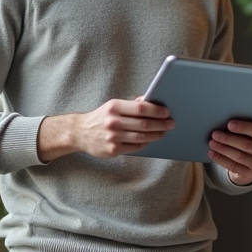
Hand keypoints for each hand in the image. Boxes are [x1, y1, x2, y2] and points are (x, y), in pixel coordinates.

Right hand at [38, 97, 173, 160]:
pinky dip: (145, 143)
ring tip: (164, 132)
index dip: (156, 110)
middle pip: (144, 124)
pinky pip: (135, 147)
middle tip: (171, 123)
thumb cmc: (101, 117)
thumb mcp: (112, 106)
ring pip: (142, 137)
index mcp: (113, 107)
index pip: (140, 108)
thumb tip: (150, 101)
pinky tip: (150, 140)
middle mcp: (112, 122)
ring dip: (156, 135)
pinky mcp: (113, 150)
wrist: (80, 133)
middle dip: (161, 124)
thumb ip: (131, 105)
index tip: (167, 112)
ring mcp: (113, 137)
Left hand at [209, 120, 251, 184]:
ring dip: (222, 149)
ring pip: (238, 156)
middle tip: (215, 134)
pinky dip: (220, 159)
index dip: (243, 127)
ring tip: (212, 143)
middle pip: (246, 145)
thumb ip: (246, 129)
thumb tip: (227, 124)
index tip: (229, 124)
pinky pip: (233, 166)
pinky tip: (212, 153)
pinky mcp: (250, 174)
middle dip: (228, 139)